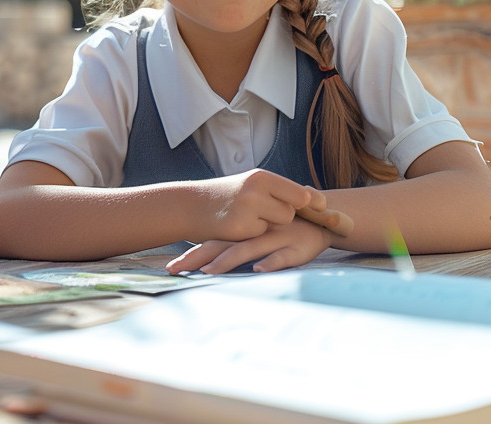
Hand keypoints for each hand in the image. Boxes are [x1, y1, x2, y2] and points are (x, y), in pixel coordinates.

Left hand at [165, 216, 332, 274]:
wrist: (320, 218)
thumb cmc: (282, 231)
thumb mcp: (257, 237)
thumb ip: (235, 248)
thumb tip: (207, 264)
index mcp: (241, 234)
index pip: (210, 244)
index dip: (190, 256)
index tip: (170, 269)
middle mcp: (252, 236)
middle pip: (220, 247)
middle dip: (197, 260)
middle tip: (175, 270)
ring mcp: (273, 240)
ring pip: (247, 250)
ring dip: (227, 261)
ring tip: (209, 271)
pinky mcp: (295, 247)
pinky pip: (281, 256)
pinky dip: (270, 263)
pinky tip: (259, 270)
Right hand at [190, 169, 326, 241]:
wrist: (190, 206)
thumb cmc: (226, 197)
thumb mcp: (251, 186)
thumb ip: (279, 191)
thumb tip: (316, 198)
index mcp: (261, 177)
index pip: (301, 193)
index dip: (313, 203)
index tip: (322, 209)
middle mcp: (256, 190)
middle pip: (292, 210)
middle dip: (284, 214)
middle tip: (269, 212)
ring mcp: (248, 209)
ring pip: (278, 224)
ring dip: (269, 225)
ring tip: (249, 218)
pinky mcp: (240, 228)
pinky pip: (261, 235)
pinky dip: (253, 235)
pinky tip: (238, 227)